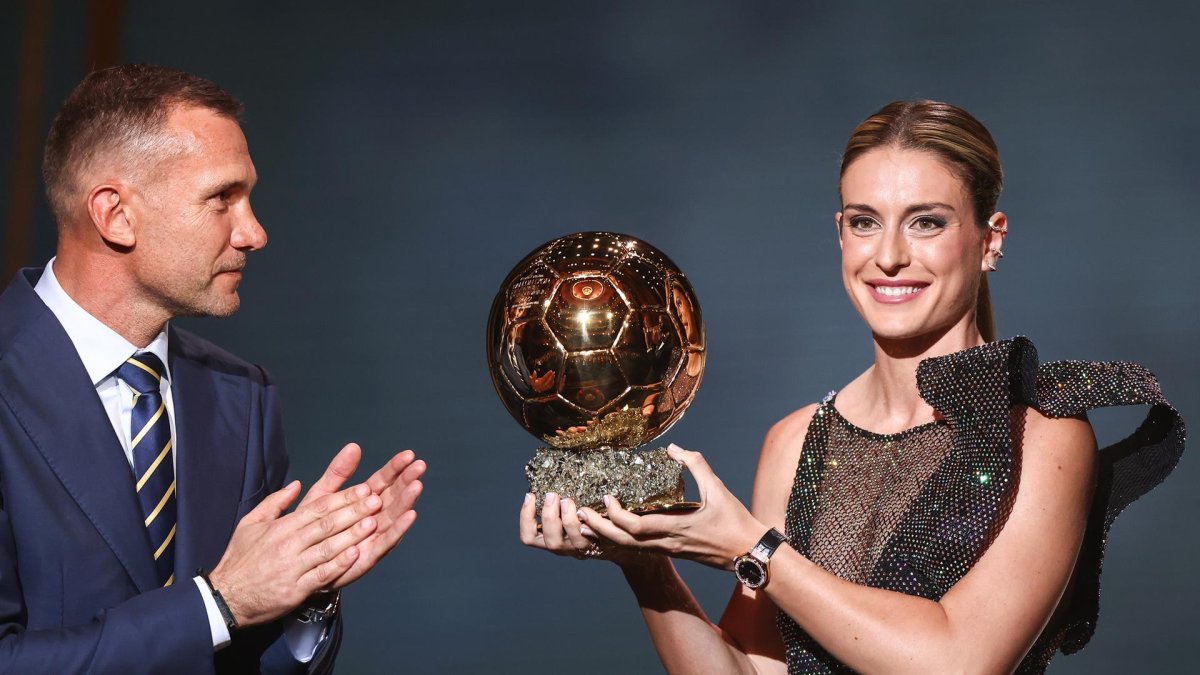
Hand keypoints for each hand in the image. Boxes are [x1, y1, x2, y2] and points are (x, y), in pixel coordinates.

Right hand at [209, 480, 381, 625]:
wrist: (226, 597)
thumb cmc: (240, 559)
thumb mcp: (251, 523)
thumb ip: (275, 502)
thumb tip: (296, 484)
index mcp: (281, 527)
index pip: (318, 508)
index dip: (343, 498)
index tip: (364, 489)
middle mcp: (288, 544)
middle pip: (326, 524)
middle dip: (354, 511)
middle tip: (376, 500)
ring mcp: (293, 567)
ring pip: (327, 547)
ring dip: (352, 535)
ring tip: (373, 523)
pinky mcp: (296, 589)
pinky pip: (321, 574)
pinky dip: (339, 564)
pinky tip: (355, 554)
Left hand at [299, 443, 425, 588]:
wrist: (298, 566)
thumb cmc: (310, 530)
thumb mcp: (321, 496)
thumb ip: (338, 473)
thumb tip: (354, 446)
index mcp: (362, 501)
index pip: (383, 481)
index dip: (395, 468)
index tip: (408, 455)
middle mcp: (372, 518)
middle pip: (393, 497)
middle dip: (407, 481)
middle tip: (419, 466)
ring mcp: (373, 537)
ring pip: (394, 516)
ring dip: (406, 502)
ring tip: (417, 486)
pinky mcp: (369, 556)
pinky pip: (386, 542)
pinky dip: (399, 529)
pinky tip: (410, 515)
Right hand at [518, 491, 654, 567]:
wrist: (629, 541)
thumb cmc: (596, 518)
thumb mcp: (574, 511)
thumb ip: (562, 499)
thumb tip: (554, 464)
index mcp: (556, 538)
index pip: (530, 538)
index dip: (526, 519)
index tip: (531, 496)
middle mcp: (569, 548)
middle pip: (551, 543)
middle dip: (549, 518)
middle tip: (553, 495)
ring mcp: (589, 548)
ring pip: (575, 542)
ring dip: (570, 520)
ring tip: (570, 500)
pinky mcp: (610, 544)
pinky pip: (604, 535)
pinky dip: (602, 517)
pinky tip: (607, 499)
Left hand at [576, 444, 763, 569]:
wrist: (749, 554)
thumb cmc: (736, 523)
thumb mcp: (718, 489)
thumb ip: (696, 465)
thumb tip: (673, 448)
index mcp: (676, 528)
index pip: (636, 527)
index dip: (616, 515)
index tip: (606, 498)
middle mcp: (667, 543)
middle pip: (624, 542)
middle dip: (599, 529)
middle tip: (579, 514)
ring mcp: (668, 550)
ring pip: (629, 548)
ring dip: (606, 536)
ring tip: (587, 523)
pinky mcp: (671, 551)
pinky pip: (639, 548)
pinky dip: (621, 539)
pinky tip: (612, 529)